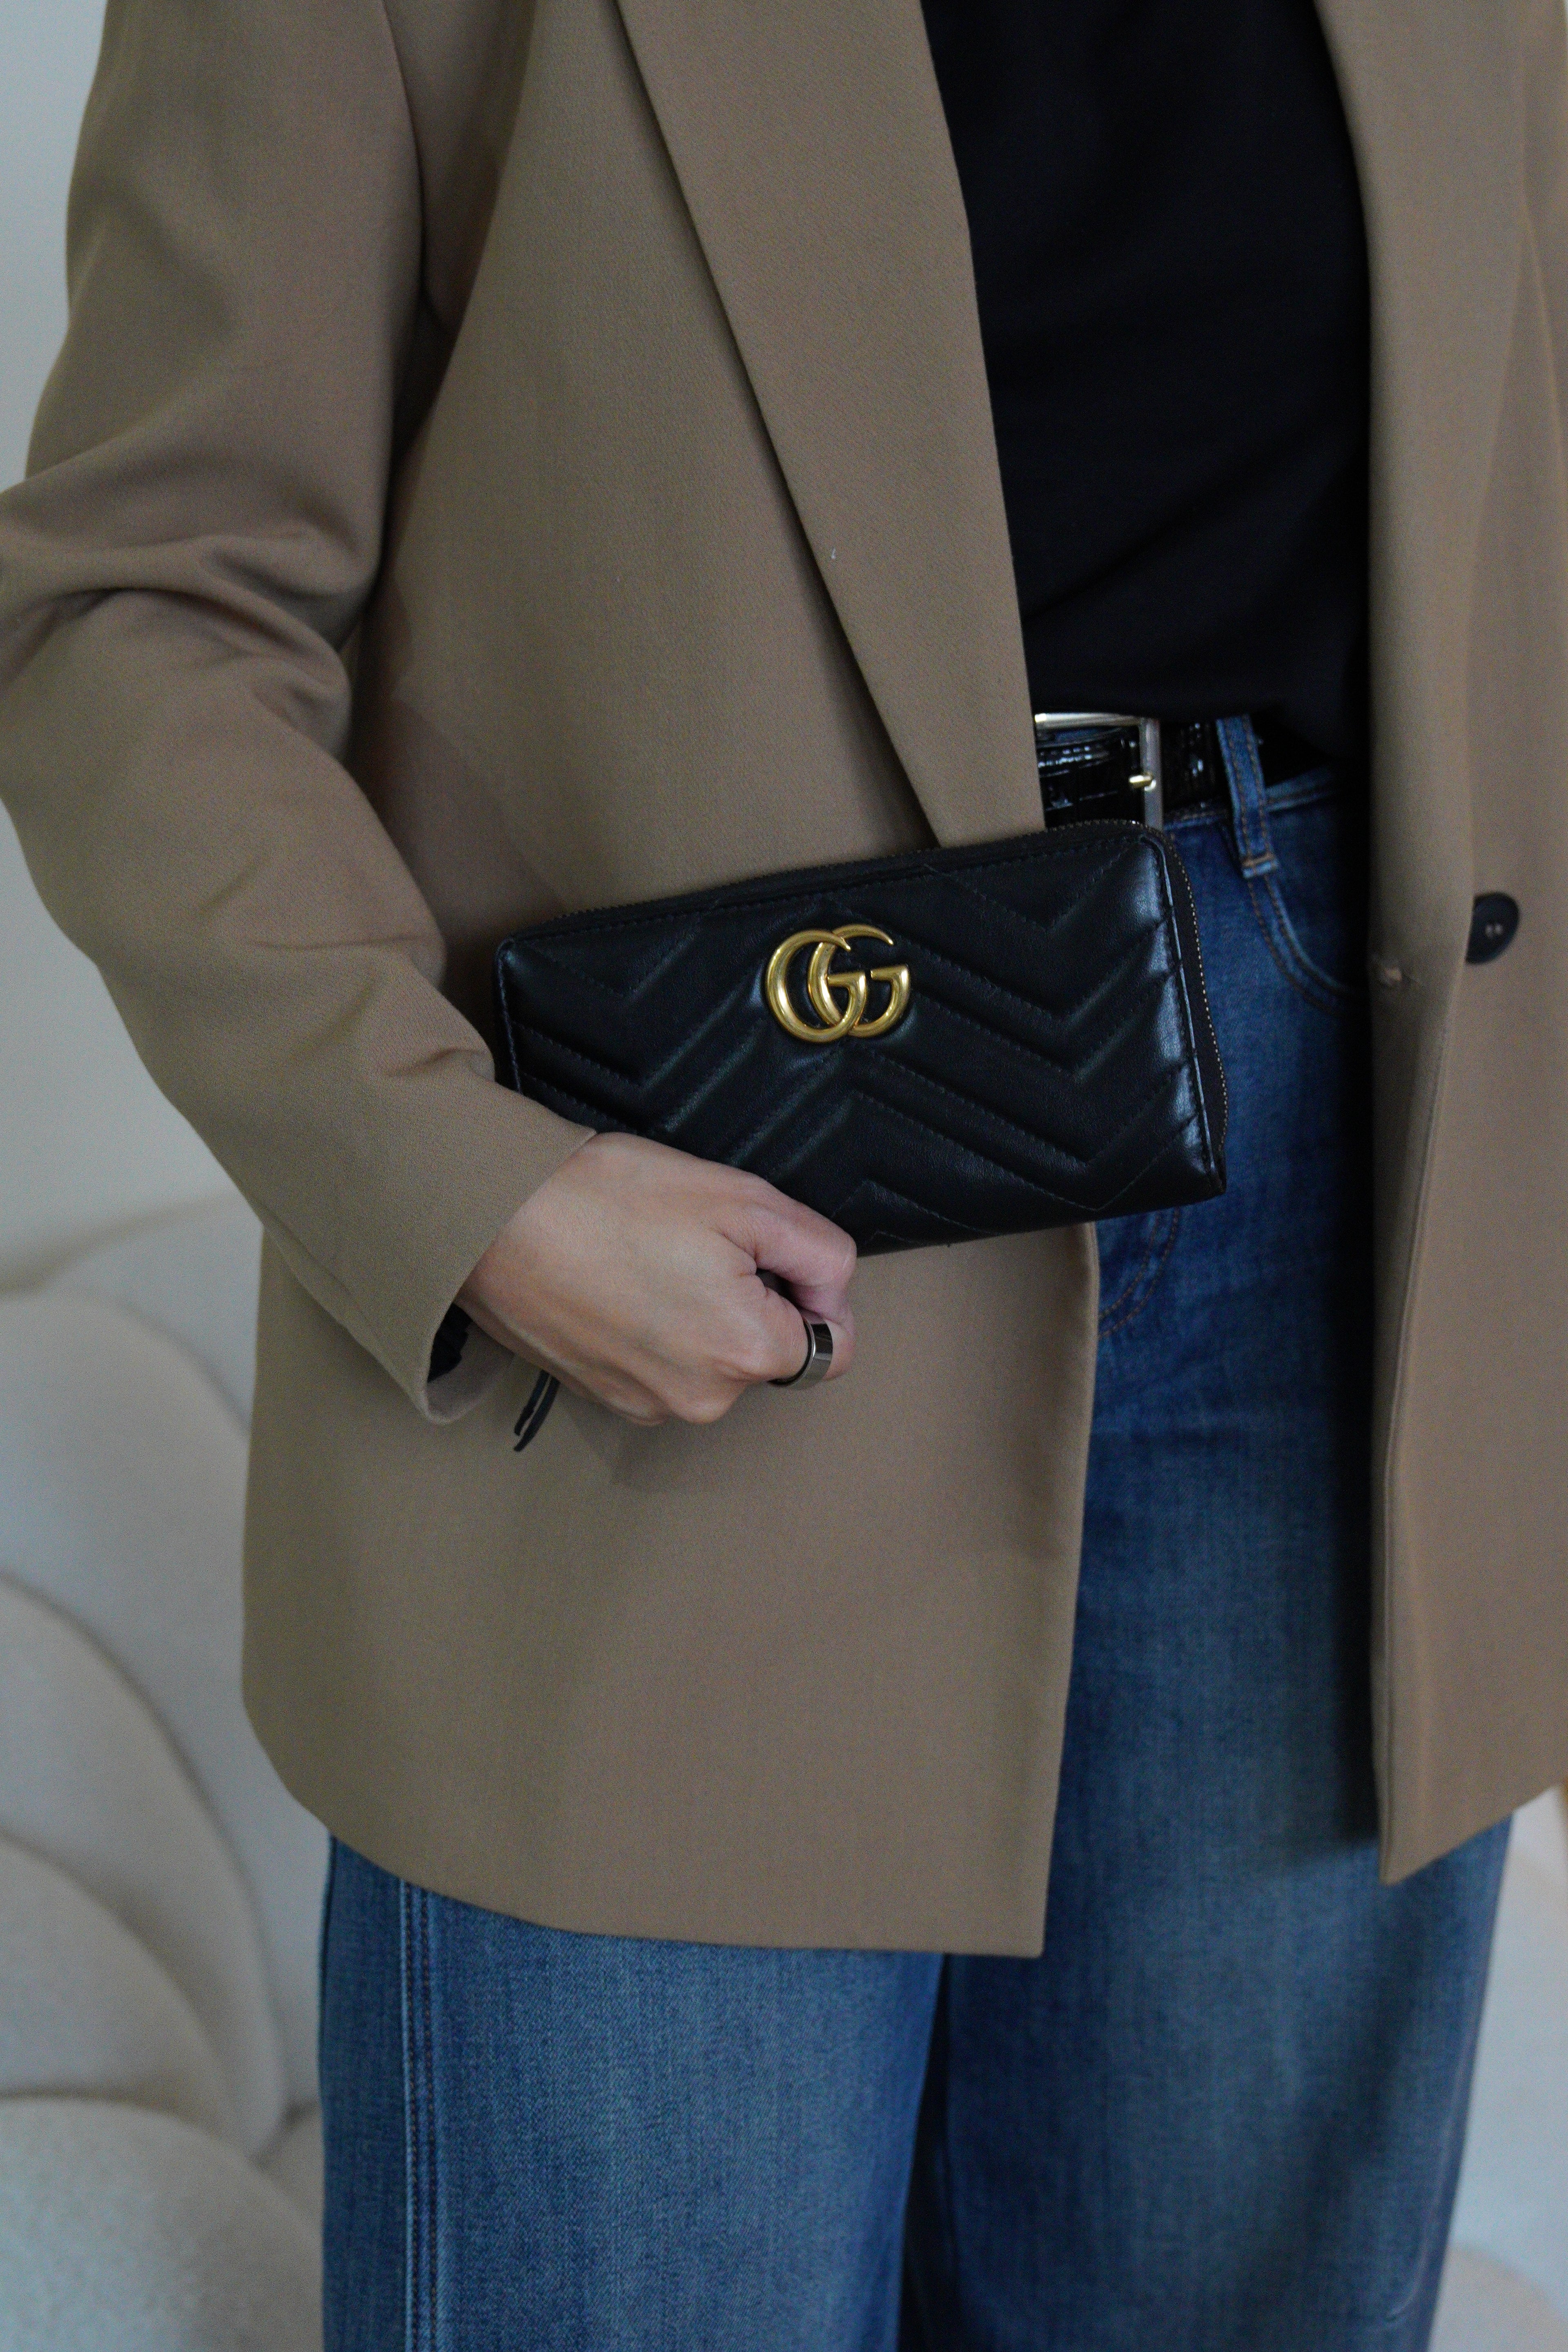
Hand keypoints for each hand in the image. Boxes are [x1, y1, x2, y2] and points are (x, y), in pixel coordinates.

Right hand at [458, 1131, 856, 1425]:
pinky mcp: (605, 1396)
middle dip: (752, 1300)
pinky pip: (662, 1366)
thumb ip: (818, 1252)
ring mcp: (647, 1404)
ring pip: (712, 1359)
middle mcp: (701, 1398)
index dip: (814, 1292)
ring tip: (649, 1258)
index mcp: (746, 1352)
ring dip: (700, 1315)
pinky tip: (619, 1281)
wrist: (491, 1217)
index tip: (768, 1253)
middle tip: (694, 1243)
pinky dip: (655, 1329)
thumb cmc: (609, 1198)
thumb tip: (834, 1290)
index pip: (832, 1347)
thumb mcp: (744, 1199)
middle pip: (767, 1353)